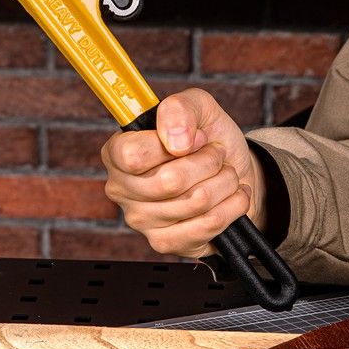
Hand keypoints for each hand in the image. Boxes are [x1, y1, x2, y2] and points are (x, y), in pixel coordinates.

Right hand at [101, 89, 266, 258]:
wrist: (231, 170)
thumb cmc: (206, 138)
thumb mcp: (197, 106)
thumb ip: (180, 109)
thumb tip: (176, 141)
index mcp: (116, 153)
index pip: (133, 155)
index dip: (175, 144)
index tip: (196, 137)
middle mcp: (121, 188)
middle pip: (170, 181)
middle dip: (209, 162)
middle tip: (218, 155)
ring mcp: (141, 220)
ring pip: (195, 201)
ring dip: (225, 182)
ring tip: (226, 174)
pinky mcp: (165, 243)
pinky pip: (208, 225)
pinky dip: (232, 206)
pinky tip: (232, 196)